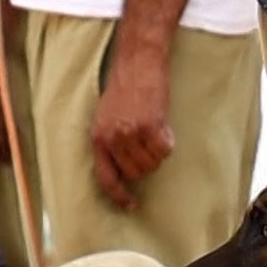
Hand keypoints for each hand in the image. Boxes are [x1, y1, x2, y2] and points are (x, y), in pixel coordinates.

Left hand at [90, 44, 173, 210]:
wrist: (138, 61)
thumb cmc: (124, 87)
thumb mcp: (106, 116)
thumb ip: (111, 142)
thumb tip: (124, 170)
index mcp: (98, 138)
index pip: (106, 178)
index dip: (119, 195)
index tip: (132, 205)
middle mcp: (112, 138)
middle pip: (136, 173)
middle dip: (146, 163)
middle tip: (149, 143)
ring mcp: (131, 133)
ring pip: (152, 163)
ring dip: (158, 151)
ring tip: (154, 129)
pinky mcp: (151, 126)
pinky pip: (165, 150)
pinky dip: (168, 141)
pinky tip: (164, 126)